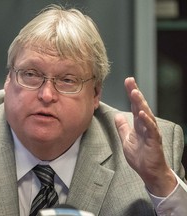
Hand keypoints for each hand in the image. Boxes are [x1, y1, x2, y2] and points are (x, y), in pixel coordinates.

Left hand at [115, 77, 175, 195]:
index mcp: (139, 124)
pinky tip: (142, 113)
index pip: (134, 105)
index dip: (131, 93)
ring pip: (146, 114)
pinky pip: (151, 129)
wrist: (149, 172)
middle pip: (140, 106)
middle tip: (130, 81)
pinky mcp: (154, 141)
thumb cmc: (140, 156)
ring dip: (140, 103)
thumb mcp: (126, 139)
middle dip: (135, 93)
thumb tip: (117, 116)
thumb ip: (123, 127)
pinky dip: (146, 121)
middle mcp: (146, 125)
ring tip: (134, 93)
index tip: (127, 81)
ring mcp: (151, 132)